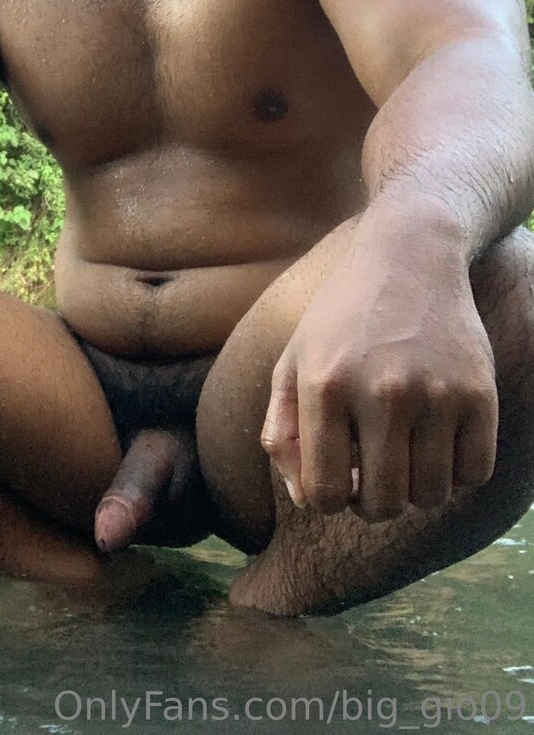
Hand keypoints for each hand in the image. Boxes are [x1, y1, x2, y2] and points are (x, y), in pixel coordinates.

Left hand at [262, 251, 497, 521]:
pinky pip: (474, 474)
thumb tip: (307, 499)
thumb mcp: (292, 360)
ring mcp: (436, 392)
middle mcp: (381, 391)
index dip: (327, 500)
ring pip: (431, 496)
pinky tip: (438, 440)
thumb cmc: (341, 318)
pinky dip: (457, 472)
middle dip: (372, 503)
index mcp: (325, 385)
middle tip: (372, 473)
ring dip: (415, 489)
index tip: (337, 477)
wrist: (409, 256)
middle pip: (382, 505)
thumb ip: (282, 432)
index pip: (323, 494)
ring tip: (404, 452)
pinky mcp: (479, 392)